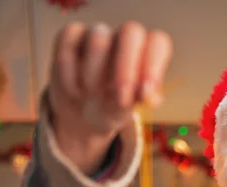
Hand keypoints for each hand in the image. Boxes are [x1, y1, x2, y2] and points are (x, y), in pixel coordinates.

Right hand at [47, 21, 172, 174]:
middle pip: (131, 31)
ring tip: (92, 96)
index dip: (154, 64)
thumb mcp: (126, 110)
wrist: (80, 114)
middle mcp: (124, 39)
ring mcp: (97, 34)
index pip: (157, 42)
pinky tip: (75, 92)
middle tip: (120, 97)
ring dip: (94, 72)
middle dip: (127, 65)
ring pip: (99, 37)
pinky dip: (70, 73)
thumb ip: (137, 100)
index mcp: (146, 53)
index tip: (145, 92)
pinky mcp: (70, 37)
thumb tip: (148, 96)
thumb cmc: (111, 109)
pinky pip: (69, 44)